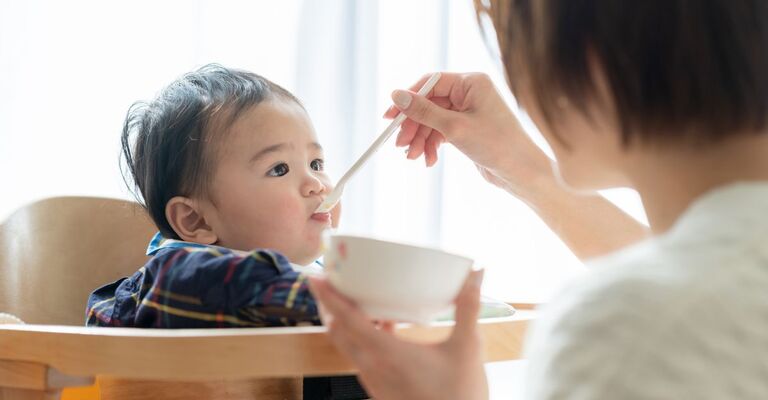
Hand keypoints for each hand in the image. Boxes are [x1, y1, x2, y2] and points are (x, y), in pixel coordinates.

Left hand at [309, 270, 488, 399]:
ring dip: (346, 323)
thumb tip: (476, 274)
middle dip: (331, 306)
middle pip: (338, 331)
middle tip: (334, 281)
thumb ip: (469, 307)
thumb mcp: (467, 346)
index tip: (316, 278)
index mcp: (387, 354)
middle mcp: (373, 368)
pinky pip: (361, 358)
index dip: (329, 297)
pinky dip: (361, 338)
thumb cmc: (460, 394)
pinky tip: (384, 327)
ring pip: (348, 346)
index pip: (347, 320)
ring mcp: (374, 381)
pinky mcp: (380, 389)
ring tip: (359, 300)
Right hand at [386, 72, 551, 198]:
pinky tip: (428, 160)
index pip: (431, 83)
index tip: (390, 116)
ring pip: (433, 121)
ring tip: (413, 157)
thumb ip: (424, 111)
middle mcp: (470, 93)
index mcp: (472, 83)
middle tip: (400, 144)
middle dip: (414, 125)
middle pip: (429, 104)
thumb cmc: (497, 145)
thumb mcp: (455, 128)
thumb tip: (396, 95)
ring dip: (421, 139)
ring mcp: (469, 112)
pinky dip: (432, 145)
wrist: (522, 173)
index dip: (408, 99)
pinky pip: (442, 132)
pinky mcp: (468, 129)